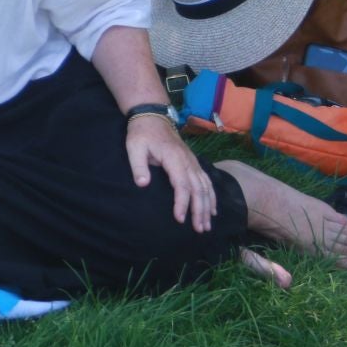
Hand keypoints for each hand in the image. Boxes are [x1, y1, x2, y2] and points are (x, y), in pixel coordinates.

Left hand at [126, 115, 216, 231]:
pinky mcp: (193, 163)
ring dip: (207, 207)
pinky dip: (211, 197)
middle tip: (199, 229)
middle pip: (198, 189)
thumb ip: (138, 165)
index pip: (182, 185)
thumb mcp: (134, 146)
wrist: (152, 117)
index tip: (180, 219)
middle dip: (199, 211)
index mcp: (174, 159)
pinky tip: (212, 209)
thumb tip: (142, 184)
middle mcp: (188, 162)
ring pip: (205, 187)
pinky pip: (207, 181)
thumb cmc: (141, 133)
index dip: (182, 203)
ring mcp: (193, 162)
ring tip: (206, 225)